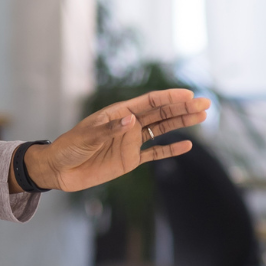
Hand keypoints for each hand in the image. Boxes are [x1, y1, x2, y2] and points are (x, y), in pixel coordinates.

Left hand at [23, 89, 211, 193]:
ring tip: (202, 117)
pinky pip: (154, 153)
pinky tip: (187, 145)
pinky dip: (170, 149)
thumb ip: (109, 130)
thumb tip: (131, 120)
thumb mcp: (86, 137)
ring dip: (181, 123)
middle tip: (206, 104)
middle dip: (183, 108)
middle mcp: (128, 124)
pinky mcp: (129, 160)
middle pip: (161, 113)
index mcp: (119, 113)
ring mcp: (130, 142)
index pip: (150, 102)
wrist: (59, 170)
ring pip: (162, 129)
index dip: (170, 98)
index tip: (188, 96)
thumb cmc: (68, 148)